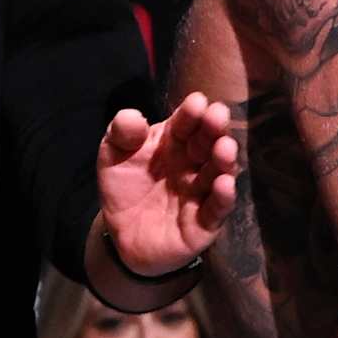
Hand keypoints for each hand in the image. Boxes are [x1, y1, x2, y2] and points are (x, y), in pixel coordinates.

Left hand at [97, 93, 238, 277]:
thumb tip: (133, 116)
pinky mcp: (204, 223)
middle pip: (207, 143)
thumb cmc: (124, 188)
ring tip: (224, 147)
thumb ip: (120, 134)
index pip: (185, 123)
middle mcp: (192, 164)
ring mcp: (200, 192)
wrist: (121, 235)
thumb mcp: (112, 156)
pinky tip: (224, 184)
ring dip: (223, 160)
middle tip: (217, 116)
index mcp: (173, 142)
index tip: (197, 102)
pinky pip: (216, 209)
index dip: (191, 113)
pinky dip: (223, 198)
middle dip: (214, 129)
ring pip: (217, 173)